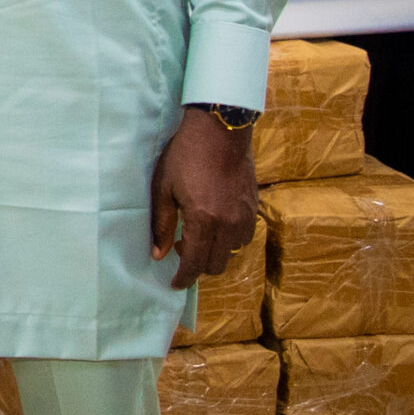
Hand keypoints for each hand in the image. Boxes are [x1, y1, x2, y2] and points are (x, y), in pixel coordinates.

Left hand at [152, 106, 257, 287]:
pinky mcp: (254, 207)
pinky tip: (215, 223)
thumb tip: (158, 254)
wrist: (219, 130)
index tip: (175, 284)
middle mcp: (229, 224)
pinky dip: (229, 239)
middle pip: (216, 264)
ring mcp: (245, 216)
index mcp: (204, 220)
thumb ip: (162, 224)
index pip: (195, 262)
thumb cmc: (184, 156)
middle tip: (181, 248)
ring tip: (198, 233)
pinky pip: (244, 236)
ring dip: (215, 252)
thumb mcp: (164, 188)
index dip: (184, 278)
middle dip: (198, 265)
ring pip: (232, 252)